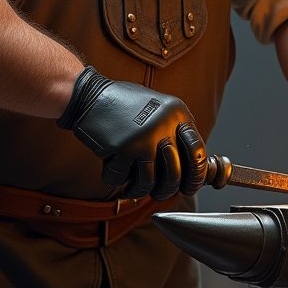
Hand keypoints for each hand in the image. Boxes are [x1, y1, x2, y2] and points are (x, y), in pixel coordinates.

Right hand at [58, 67, 207, 199]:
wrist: (89, 95)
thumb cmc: (123, 105)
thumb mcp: (157, 109)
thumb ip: (173, 133)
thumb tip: (190, 170)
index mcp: (177, 113)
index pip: (198, 152)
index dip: (196, 175)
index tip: (189, 185)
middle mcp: (164, 125)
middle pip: (175, 174)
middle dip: (167, 190)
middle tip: (160, 193)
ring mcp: (144, 137)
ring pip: (150, 182)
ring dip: (140, 190)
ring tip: (133, 188)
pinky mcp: (123, 148)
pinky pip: (123, 179)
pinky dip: (118, 180)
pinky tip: (114, 172)